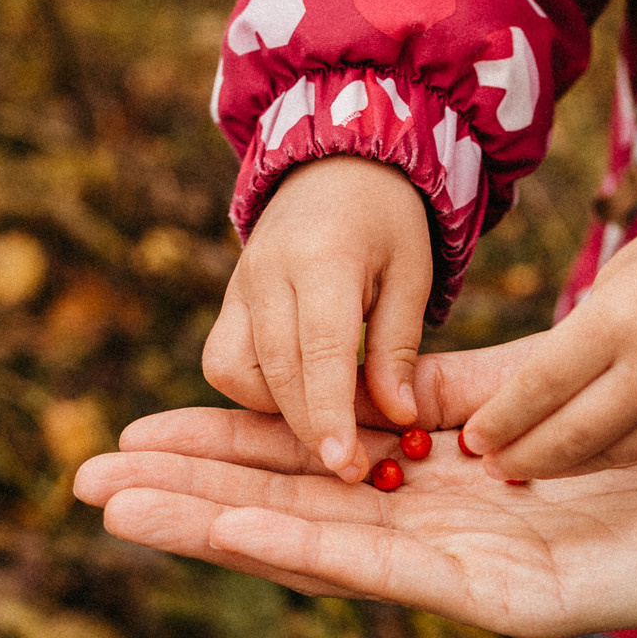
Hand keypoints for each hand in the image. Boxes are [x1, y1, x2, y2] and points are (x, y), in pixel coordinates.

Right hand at [72, 408, 636, 637]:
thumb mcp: (525, 402)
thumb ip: (446, 397)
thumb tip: (368, 382)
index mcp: (432, 493)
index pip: (304, 470)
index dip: (220, 453)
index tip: (137, 431)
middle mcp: (431, 541)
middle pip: (287, 512)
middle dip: (187, 497)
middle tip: (83, 481)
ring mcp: (458, 577)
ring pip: (315, 547)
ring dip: (216, 528)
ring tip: (126, 508)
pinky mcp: (499, 601)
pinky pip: (389, 568)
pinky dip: (308, 546)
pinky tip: (239, 529)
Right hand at [200, 156, 432, 483]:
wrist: (333, 168)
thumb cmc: (386, 223)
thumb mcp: (412, 274)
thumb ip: (398, 347)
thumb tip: (398, 419)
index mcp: (322, 258)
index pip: (318, 350)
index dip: (329, 413)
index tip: (343, 464)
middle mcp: (266, 273)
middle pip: (275, 371)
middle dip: (309, 428)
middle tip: (351, 469)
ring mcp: (238, 286)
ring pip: (234, 372)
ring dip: (277, 409)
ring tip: (329, 419)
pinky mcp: (227, 301)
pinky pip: (224, 362)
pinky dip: (256, 392)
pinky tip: (300, 394)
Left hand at [460, 192, 636, 479]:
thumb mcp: (620, 279)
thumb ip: (574, 338)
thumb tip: (514, 390)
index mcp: (620, 320)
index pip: (540, 386)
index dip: (501, 420)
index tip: (472, 438)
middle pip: (570, 435)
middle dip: (522, 454)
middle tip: (490, 462)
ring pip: (609, 455)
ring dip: (562, 465)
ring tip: (527, 464)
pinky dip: (610, 458)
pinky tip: (584, 456)